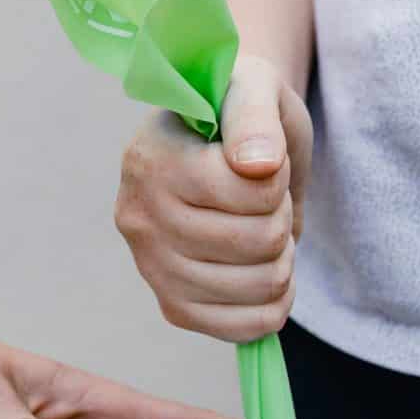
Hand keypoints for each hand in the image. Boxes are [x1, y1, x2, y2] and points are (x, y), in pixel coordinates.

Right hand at [115, 54, 311, 342]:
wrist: (229, 147)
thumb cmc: (241, 115)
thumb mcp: (255, 90)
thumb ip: (255, 118)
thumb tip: (257, 165)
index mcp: (151, 159)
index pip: (251, 191)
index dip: (277, 176)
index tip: (261, 158)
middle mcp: (138, 217)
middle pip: (258, 241)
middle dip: (281, 216)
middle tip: (263, 197)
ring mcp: (151, 268)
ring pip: (259, 286)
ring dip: (281, 256)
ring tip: (258, 227)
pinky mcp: (172, 306)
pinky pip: (244, 328)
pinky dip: (273, 303)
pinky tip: (263, 271)